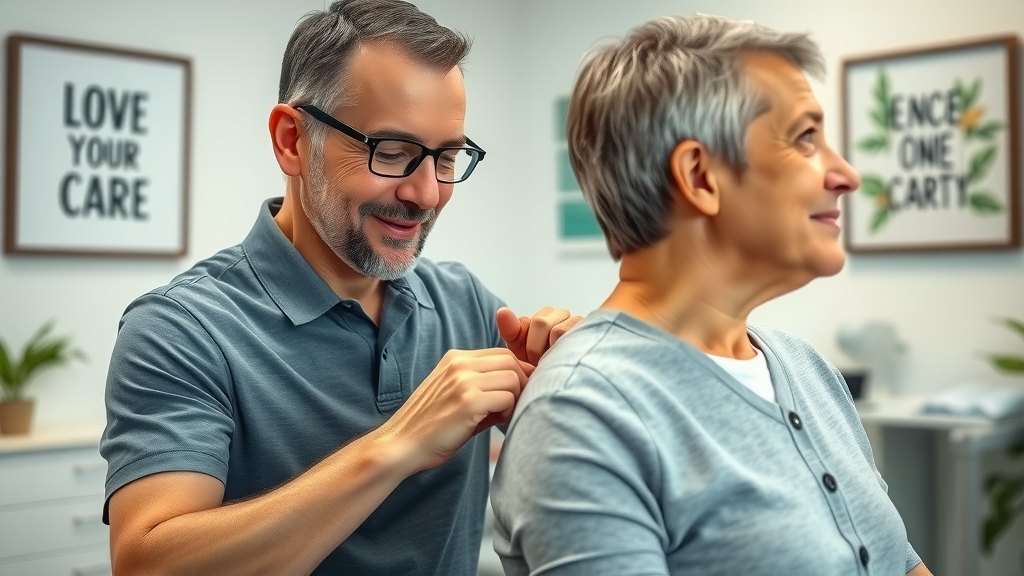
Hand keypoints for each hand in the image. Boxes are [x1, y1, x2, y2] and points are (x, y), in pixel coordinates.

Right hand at [383, 348, 531, 471]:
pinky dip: (509, 411)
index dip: (517, 372)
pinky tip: (497, 423)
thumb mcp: (455, 395)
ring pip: (513, 378)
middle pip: (511, 361)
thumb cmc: (429, 426)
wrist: (400, 444)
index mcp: (456, 359)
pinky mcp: (468, 402)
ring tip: (503, 415)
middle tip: (516, 405)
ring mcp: (463, 381)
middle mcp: (460, 364)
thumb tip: (519, 389)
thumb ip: (482, 386)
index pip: (502, 353)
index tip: (519, 392)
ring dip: (516, 398)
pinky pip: (507, 398)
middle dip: (521, 383)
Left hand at [497, 306, 582, 365]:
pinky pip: (569, 335)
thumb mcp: (519, 351)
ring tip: (550, 362)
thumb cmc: (538, 367)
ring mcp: (575, 320)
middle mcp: (558, 315)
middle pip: (540, 322)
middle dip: (534, 347)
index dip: (524, 343)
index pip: (527, 322)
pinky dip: (561, 350)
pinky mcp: (588, 329)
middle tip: (538, 363)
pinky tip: (562, 359)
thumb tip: (502, 311)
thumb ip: (511, 331)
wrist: (557, 386)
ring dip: (549, 351)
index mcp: (542, 317)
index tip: (527, 358)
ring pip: (555, 329)